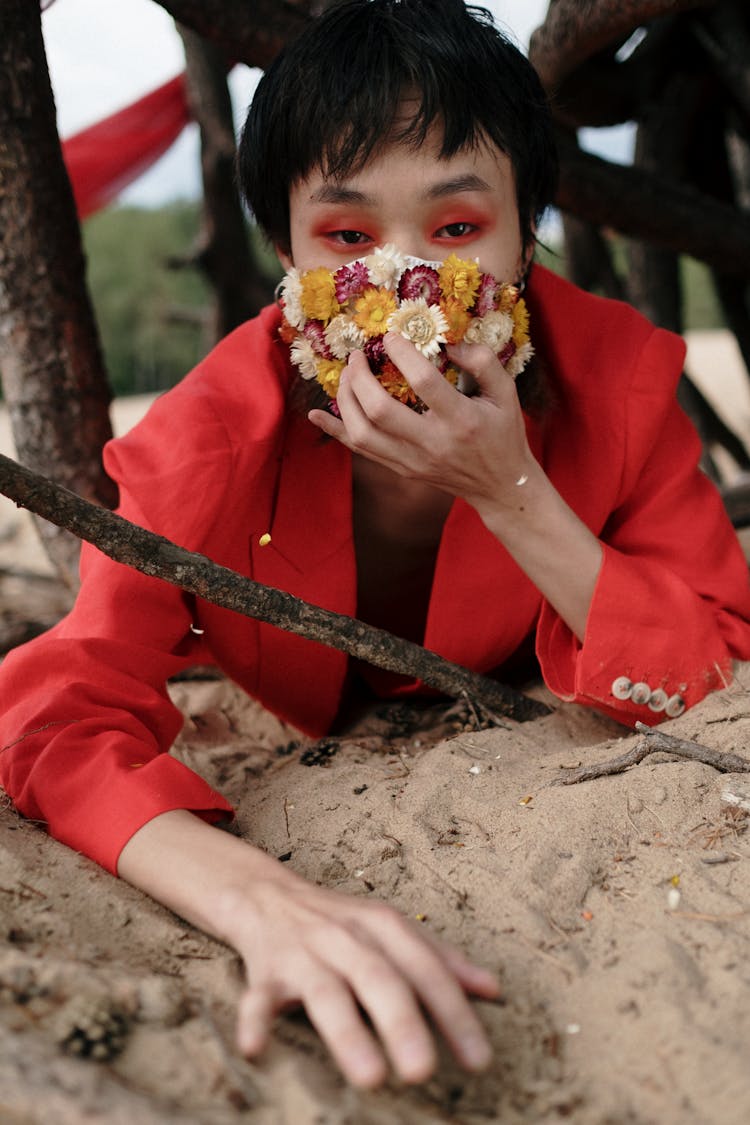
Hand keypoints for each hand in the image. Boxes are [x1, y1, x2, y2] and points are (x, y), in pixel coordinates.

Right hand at [218, 866, 498, 1088]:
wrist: (266, 894)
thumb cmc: (341, 923)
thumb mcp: (393, 932)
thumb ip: (441, 960)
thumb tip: (493, 990)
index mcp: (383, 927)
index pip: (426, 969)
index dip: (454, 1013)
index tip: (479, 1060)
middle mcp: (346, 937)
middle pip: (378, 977)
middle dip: (402, 1023)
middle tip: (423, 1071)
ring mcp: (304, 954)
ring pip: (326, 992)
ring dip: (347, 1033)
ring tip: (371, 1077)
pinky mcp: (265, 972)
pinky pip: (258, 997)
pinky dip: (254, 1021)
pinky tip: (256, 1050)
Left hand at [308, 332, 537, 519]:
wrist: (500, 486)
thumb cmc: (503, 433)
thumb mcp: (506, 393)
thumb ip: (483, 361)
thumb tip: (447, 343)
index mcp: (461, 420)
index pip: (423, 383)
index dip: (402, 353)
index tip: (392, 335)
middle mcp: (433, 443)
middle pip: (380, 410)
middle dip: (361, 378)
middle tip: (359, 355)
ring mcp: (413, 461)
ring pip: (363, 433)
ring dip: (345, 400)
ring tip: (347, 374)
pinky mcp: (401, 470)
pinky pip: (359, 451)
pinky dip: (335, 431)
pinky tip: (315, 414)